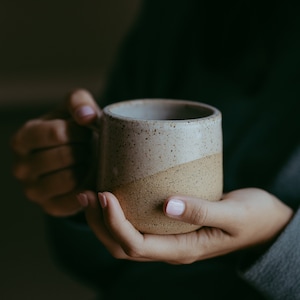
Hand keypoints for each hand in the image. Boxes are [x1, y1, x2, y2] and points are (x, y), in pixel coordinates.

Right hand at [11, 89, 101, 215]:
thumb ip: (78, 102)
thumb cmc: (73, 132)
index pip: (57, 133)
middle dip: (84, 151)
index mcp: (23, 138)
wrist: (76, 159)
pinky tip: (90, 180)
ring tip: (87, 162)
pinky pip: (73, 200)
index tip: (87, 133)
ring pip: (69, 179)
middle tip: (88, 149)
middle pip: (65, 156)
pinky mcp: (49, 207)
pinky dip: (87, 189)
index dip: (80, 132)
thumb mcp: (73, 109)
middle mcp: (21, 166)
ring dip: (86, 169)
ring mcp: (33, 190)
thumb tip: (87, 116)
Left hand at [79, 188, 292, 263]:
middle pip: (123, 245)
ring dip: (104, 219)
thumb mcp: (234, 214)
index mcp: (184, 249)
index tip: (103, 195)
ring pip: (126, 237)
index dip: (115, 223)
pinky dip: (120, 212)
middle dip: (100, 223)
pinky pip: (138, 224)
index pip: (137, 245)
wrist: (265, 223)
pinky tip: (114, 192)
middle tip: (87, 193)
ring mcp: (170, 237)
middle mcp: (171, 247)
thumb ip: (202, 210)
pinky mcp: (171, 224)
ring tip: (91, 192)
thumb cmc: (254, 218)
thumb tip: (168, 204)